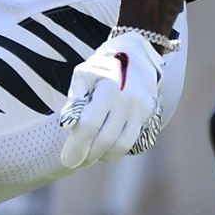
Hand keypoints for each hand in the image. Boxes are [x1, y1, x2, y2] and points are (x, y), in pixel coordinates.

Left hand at [58, 28, 173, 169]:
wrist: (136, 52)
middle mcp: (127, 99)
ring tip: (89, 157)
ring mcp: (140, 107)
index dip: (77, 146)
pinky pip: (132, 140)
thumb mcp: (83, 75)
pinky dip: (117, 150)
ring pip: (121, 145)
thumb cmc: (103, 65)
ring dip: (102, 156)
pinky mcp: (148, 113)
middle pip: (105, 139)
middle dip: (87, 155)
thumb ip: (75, 101)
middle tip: (74, 161)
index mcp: (108, 87)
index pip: (90, 124)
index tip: (67, 160)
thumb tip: (68, 128)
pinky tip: (104, 150)